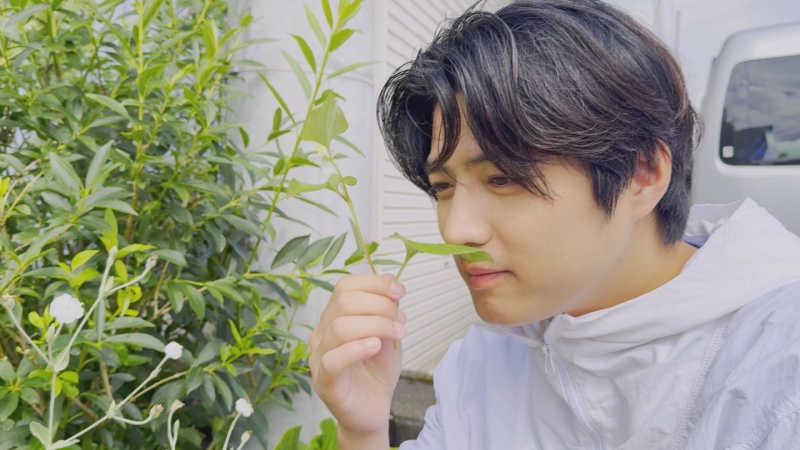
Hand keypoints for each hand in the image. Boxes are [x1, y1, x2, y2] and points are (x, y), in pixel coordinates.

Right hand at [309, 274, 405, 437]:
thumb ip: (387, 309)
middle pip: (343, 302)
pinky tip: (375, 347)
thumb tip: (391, 280)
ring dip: (376, 325)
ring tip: (397, 334)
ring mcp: (319, 357)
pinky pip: (333, 360)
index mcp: (334, 316)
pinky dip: (357, 349)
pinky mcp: (324, 382)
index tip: (399, 292)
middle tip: (400, 322)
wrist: (374, 408)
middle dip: (380, 305)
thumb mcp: (388, 333)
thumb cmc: (377, 370)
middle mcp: (322, 333)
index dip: (374, 283)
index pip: (345, 286)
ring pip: (340, 327)